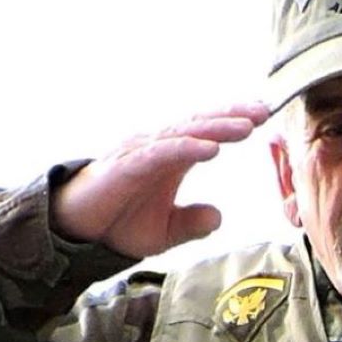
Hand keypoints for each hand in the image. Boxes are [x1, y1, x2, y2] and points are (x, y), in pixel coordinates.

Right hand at [51, 104, 274, 255]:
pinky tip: (210, 148)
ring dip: (217, 128)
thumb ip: (192, 223)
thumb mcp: (164, 231)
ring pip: (185, 134)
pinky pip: (162, 154)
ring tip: (246, 126)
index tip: (264, 117)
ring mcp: (143, 153)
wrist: (77, 231)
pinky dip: (187, 149)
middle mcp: (158, 147)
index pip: (207, 132)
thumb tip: (218, 217)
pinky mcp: (128, 167)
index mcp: (171, 157)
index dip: (233, 122)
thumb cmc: (118, 223)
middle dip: (233, 115)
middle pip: (201, 124)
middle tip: (264, 110)